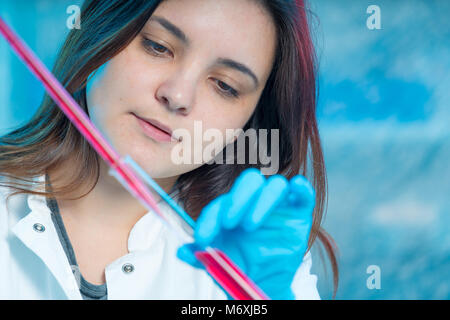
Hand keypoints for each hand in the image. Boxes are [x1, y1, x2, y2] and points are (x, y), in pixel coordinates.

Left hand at [176, 168, 315, 299]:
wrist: (265, 283)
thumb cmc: (241, 267)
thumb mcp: (219, 263)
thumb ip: (201, 256)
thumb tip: (183, 251)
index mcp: (233, 209)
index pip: (221, 203)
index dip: (210, 218)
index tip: (202, 238)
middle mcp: (256, 201)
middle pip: (250, 181)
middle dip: (237, 199)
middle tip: (229, 222)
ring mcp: (279, 205)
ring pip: (275, 185)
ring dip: (262, 201)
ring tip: (250, 225)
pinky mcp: (300, 213)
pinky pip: (304, 194)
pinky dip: (301, 188)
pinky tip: (297, 187)